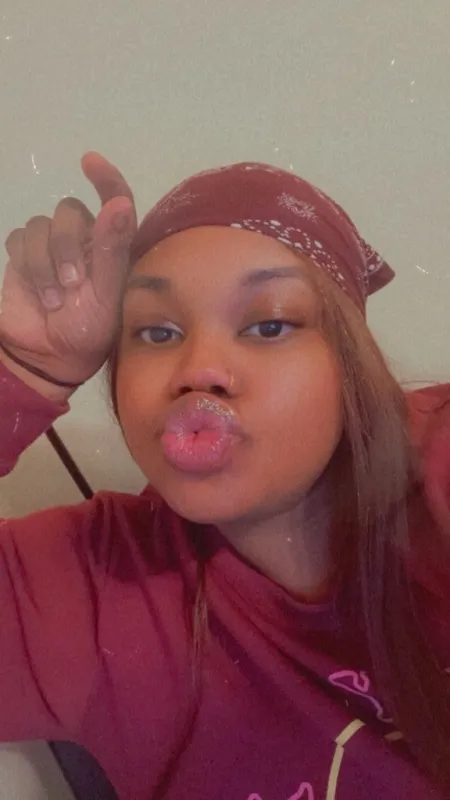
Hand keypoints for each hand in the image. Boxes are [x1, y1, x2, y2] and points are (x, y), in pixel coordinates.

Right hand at [0, 152, 136, 389]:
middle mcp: (84, 239)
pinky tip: (36, 291)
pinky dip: (27, 265)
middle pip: (70, 211)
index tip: (90, 162)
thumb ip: (111, 249)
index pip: (114, 199)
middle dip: (66, 245)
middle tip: (72, 284)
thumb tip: (119, 202)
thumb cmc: (89, 330)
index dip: (106, 178)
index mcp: (112, 246)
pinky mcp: (24, 255)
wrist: (49, 356)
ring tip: (54, 300)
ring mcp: (52, 246)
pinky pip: (19, 238)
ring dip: (45, 264)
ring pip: (41, 225)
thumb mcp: (106, 294)